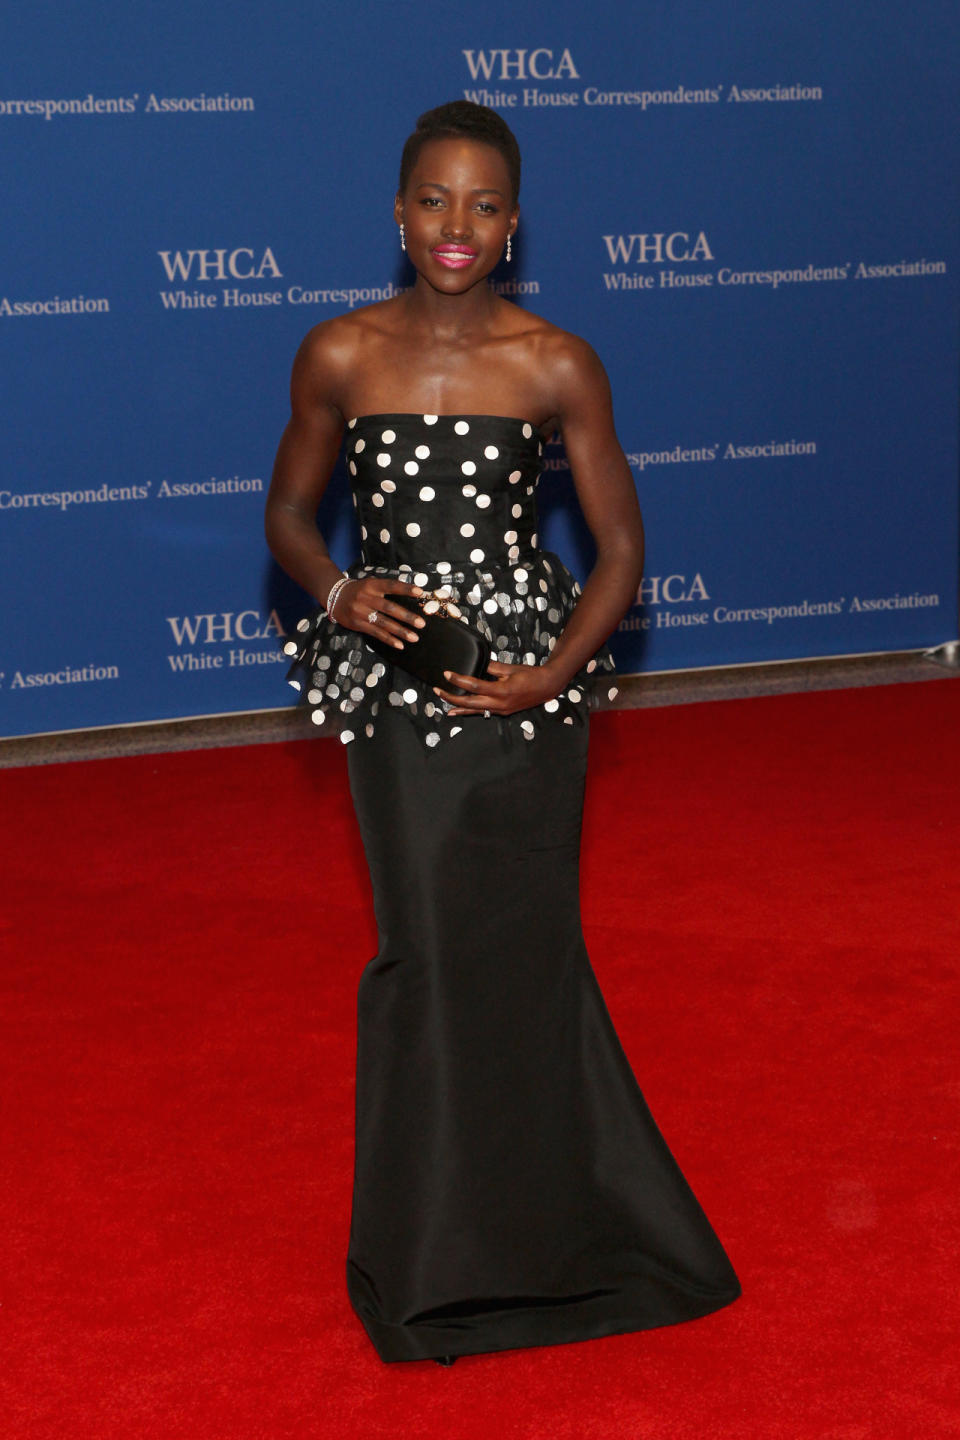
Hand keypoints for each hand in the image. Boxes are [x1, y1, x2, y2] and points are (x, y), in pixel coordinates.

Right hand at [331, 578, 426, 648]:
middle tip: (422, 624)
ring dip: (400, 631)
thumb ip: (387, 589)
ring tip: (414, 637)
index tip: (419, 592)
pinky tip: (400, 644)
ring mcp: (360, 612)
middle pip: (389, 608)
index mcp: (372, 585)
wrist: (335, 597)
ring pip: (383, 623)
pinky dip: (388, 639)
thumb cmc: (360, 591)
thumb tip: (413, 594)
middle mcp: (366, 598)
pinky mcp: (357, 624)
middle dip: (406, 616)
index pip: (391, 586)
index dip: (405, 589)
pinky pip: (375, 633)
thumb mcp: (371, 584)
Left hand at [432, 659, 561, 717]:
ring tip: (443, 702)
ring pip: (474, 710)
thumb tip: (479, 663)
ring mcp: (500, 710)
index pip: (474, 685)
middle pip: (469, 703)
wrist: (547, 687)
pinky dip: (468, 712)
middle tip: (438, 690)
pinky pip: (482, 712)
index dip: (458, 680)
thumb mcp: (511, 669)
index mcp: (501, 691)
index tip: (447, 674)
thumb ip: (493, 667)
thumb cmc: (531, 676)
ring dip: (457, 707)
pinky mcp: (501, 712)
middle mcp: (499, 703)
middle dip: (451, 697)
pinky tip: (457, 713)